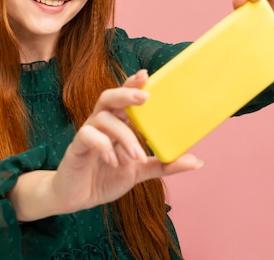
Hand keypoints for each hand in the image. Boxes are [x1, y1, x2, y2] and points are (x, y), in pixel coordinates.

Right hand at [50, 70, 200, 213]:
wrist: (77, 197)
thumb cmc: (105, 177)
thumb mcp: (139, 171)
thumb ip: (163, 164)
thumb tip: (197, 161)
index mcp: (117, 123)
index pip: (124, 97)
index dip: (133, 83)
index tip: (148, 75)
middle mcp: (101, 123)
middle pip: (109, 98)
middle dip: (126, 94)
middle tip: (145, 98)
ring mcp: (88, 134)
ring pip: (103, 119)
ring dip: (124, 135)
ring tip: (137, 155)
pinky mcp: (76, 148)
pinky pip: (88, 137)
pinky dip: (103, 146)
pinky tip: (114, 161)